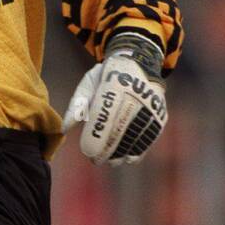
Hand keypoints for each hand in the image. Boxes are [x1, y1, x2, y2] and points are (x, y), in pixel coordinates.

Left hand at [62, 31, 167, 164]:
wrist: (140, 63)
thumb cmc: (107, 76)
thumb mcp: (89, 82)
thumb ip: (76, 105)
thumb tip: (64, 129)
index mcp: (114, 83)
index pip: (103, 116)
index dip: (95, 137)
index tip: (87, 152)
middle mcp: (135, 93)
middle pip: (119, 129)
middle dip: (106, 150)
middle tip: (95, 161)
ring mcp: (151, 105)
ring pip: (135, 136)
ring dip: (122, 153)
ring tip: (109, 161)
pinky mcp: (160, 115)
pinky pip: (149, 137)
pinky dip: (138, 150)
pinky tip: (127, 158)